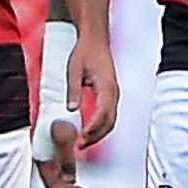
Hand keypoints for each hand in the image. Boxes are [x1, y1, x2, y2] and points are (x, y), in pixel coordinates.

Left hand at [35, 35, 118, 187]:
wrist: (95, 40)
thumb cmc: (84, 52)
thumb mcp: (73, 70)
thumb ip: (73, 89)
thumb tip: (72, 109)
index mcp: (106, 87)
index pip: (103, 115)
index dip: (92, 130)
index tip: (80, 140)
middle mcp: (114, 93)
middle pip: (109, 122)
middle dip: (95, 137)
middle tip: (79, 147)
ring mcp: (114, 95)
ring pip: (111, 121)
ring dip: (98, 134)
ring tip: (82, 143)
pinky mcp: (111, 95)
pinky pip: (109, 115)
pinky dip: (100, 127)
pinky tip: (88, 132)